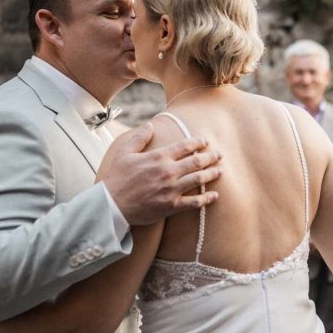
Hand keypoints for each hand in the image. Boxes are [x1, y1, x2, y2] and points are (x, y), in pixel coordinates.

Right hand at [97, 122, 222, 225]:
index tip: (205, 141)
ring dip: (212, 174)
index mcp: (158, 157)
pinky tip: (215, 196)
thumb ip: (139, 137)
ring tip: (221, 170)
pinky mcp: (171, 206)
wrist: (111, 205)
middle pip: (196, 161)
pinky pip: (194, 202)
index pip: (184, 146)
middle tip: (219, 154)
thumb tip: (151, 125)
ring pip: (198, 179)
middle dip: (210, 157)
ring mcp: (171, 189)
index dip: (197, 142)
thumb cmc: (116, 177)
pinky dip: (206, 199)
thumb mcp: (123, 151)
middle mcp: (168, 172)